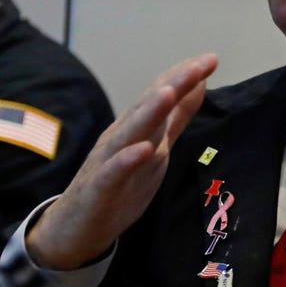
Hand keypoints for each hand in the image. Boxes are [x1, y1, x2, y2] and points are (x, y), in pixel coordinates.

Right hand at [28, 53, 217, 269]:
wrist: (75, 227)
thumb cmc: (119, 185)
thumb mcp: (155, 149)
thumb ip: (176, 118)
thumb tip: (198, 85)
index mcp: (137, 128)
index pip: (160, 96)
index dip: (183, 77)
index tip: (210, 59)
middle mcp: (121, 138)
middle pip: (148, 107)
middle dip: (173, 84)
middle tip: (198, 66)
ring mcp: (108, 162)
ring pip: (129, 133)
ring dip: (148, 112)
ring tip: (169, 93)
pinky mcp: (99, 189)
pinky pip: (113, 173)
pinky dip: (127, 160)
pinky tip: (143, 149)